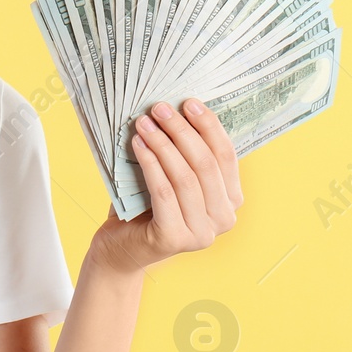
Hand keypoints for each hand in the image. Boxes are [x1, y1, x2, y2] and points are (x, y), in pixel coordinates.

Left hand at [90, 97, 243, 274]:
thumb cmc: (146, 207)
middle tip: (159, 109)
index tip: (188, 103)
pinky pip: (164, 192)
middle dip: (181, 131)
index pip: (226, 156)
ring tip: (143, 123)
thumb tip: (177, 110)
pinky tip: (138, 145)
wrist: (121, 248)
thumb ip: (183, 154)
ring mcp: (202, 233)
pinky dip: (150, 164)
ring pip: (185, 177)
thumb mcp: (171, 177)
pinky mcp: (175, 239)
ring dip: (162, 144)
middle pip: (205, 164)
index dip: (208, 126)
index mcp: (231, 200)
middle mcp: (224, 219)